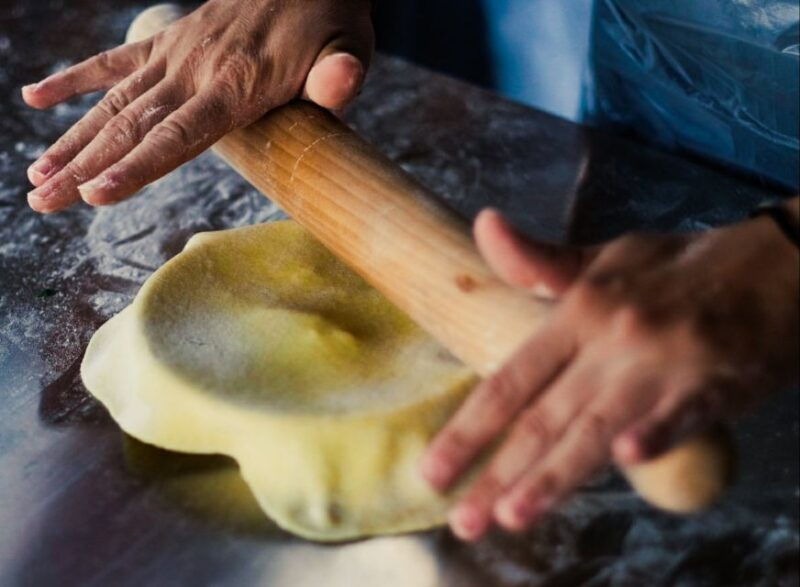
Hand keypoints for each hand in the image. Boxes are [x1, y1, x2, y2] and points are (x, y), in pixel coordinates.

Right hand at [22, 0, 373, 212]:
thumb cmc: (331, 23)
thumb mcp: (349, 48)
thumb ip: (341, 74)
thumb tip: (341, 87)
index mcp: (237, 83)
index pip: (178, 134)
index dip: (136, 167)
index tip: (95, 195)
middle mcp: (196, 69)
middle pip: (133, 126)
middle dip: (85, 167)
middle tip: (41, 201)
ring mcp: (177, 53)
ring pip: (115, 102)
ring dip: (73, 139)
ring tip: (36, 175)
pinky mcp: (170, 40)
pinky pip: (115, 60)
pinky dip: (76, 79)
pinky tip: (35, 97)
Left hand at [421, 207, 798, 540]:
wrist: (774, 264)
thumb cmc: (678, 267)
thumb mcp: (604, 258)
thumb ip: (539, 261)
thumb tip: (484, 224)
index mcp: (580, 310)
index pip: (512, 379)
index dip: (469, 427)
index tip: (434, 470)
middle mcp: (612, 338)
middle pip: (545, 416)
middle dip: (499, 472)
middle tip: (462, 519)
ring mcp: (662, 361)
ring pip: (598, 427)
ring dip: (555, 475)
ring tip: (512, 515)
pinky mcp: (715, 381)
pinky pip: (680, 413)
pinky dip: (656, 434)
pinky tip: (627, 459)